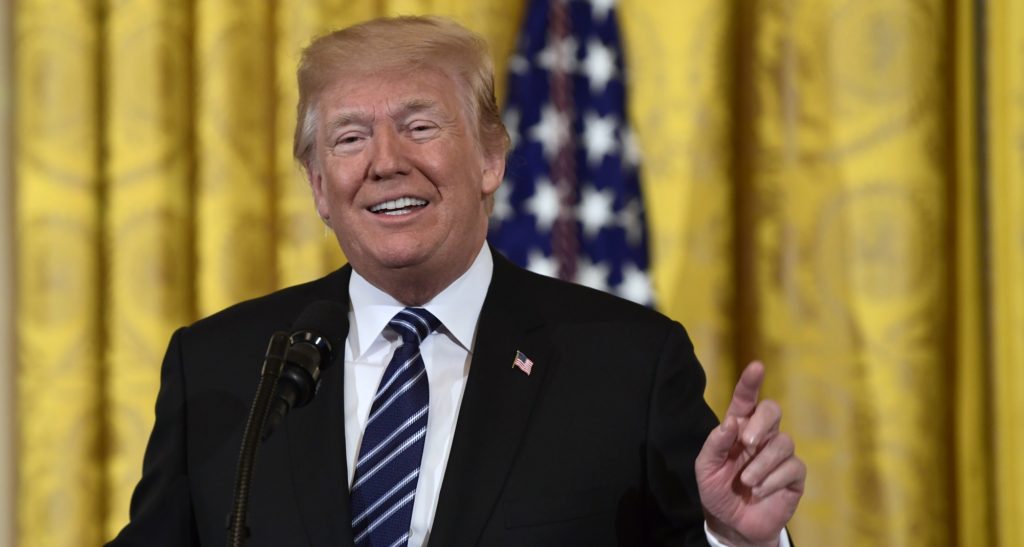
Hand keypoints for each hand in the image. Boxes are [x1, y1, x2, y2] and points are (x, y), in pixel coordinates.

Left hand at [695, 361, 804, 546]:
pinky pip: (792, 467)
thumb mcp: (706, 468)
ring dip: (762, 463)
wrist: (733, 525)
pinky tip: (759, 492)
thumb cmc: (718, 491)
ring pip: (783, 442)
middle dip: (761, 423)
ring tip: (746, 482)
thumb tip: (730, 422)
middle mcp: (761, 436)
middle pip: (773, 411)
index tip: (756, 366)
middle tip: (747, 444)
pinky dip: (772, 480)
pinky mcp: (793, 475)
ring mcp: (779, 454)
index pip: (746, 400)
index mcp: (738, 428)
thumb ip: (715, 443)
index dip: (750, 383)